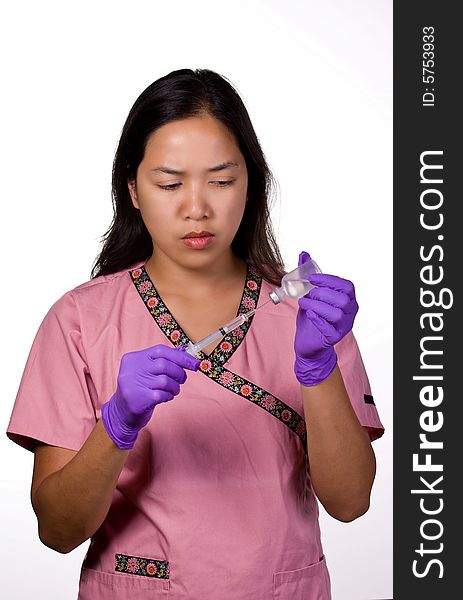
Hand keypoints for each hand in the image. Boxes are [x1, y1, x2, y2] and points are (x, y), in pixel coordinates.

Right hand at [102, 344, 199, 448]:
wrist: (121, 413)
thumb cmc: (139, 389)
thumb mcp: (146, 371)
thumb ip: (163, 361)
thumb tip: (187, 354)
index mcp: (133, 358)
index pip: (160, 350)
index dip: (180, 356)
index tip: (193, 363)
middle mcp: (131, 369)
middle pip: (164, 365)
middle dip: (179, 372)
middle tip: (182, 379)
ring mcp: (133, 384)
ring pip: (165, 381)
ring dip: (174, 387)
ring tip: (172, 391)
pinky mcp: (138, 399)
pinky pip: (163, 394)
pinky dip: (168, 396)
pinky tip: (165, 397)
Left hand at [294, 251, 357, 385]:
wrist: (307, 342)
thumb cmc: (312, 316)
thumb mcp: (309, 294)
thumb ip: (308, 275)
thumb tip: (303, 254)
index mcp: (347, 299)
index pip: (346, 285)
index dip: (329, 280)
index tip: (311, 278)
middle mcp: (350, 312)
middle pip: (343, 299)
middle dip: (322, 293)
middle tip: (306, 294)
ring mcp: (343, 326)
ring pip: (336, 313)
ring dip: (317, 305)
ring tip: (303, 304)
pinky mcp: (334, 338)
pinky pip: (329, 328)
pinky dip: (318, 319)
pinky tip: (308, 315)